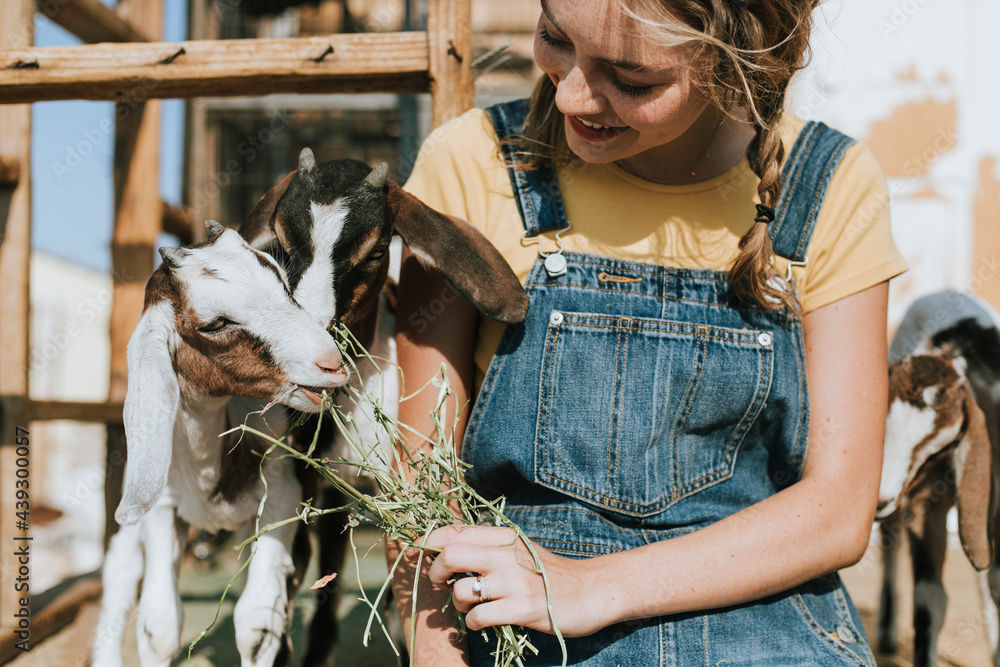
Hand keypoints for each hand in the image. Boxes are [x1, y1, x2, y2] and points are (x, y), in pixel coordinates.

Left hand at [417, 525, 614, 636]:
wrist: (591, 591)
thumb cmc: (548, 573)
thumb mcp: (519, 549)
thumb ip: (488, 545)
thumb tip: (445, 545)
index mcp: (504, 536)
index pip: (454, 530)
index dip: (427, 540)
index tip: (416, 550)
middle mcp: (507, 554)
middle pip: (451, 553)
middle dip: (435, 571)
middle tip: (441, 583)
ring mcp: (515, 582)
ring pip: (462, 589)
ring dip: (457, 603)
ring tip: (469, 606)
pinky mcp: (523, 609)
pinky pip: (479, 616)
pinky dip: (473, 622)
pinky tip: (483, 621)